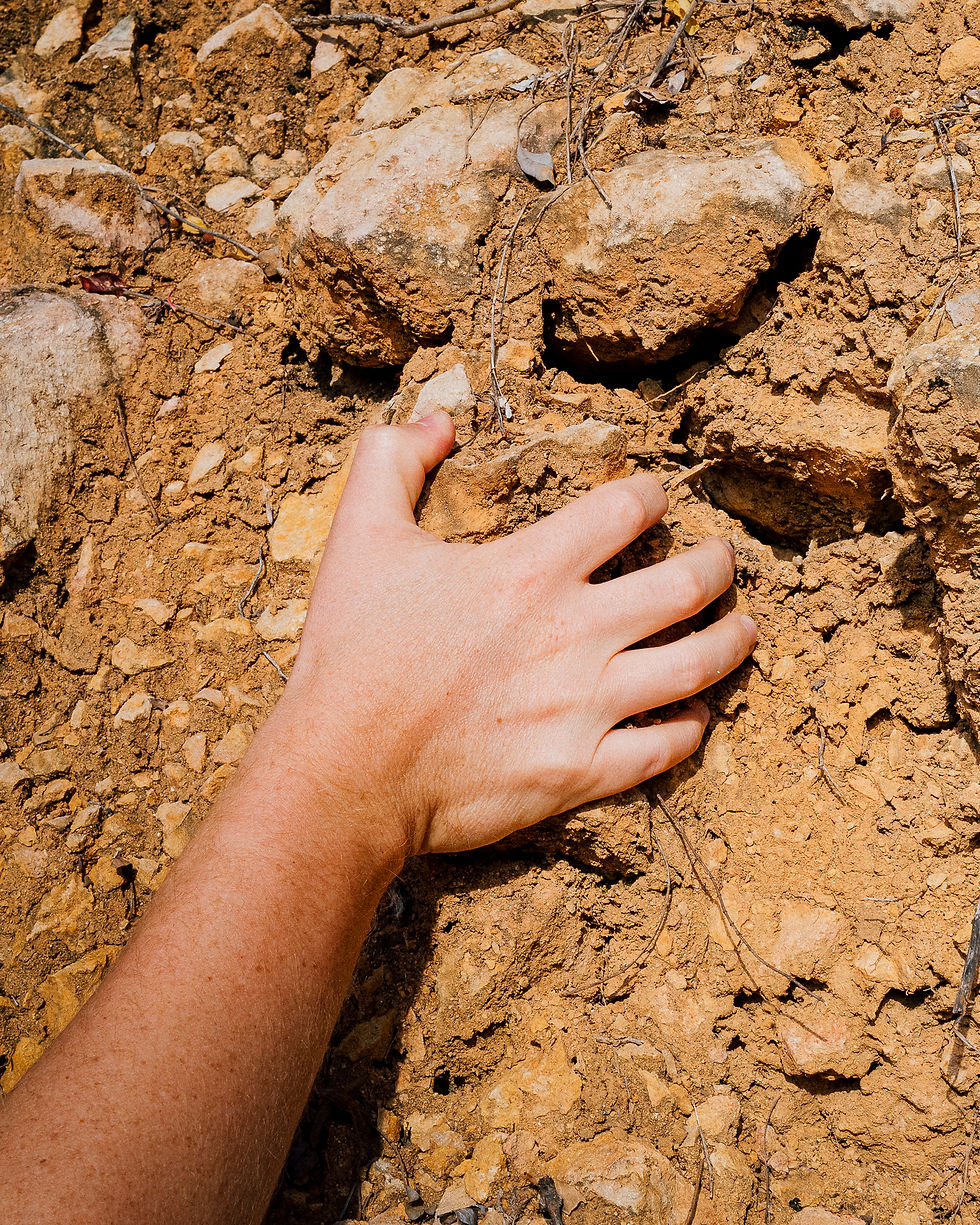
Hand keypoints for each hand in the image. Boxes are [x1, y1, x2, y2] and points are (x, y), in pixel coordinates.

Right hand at [261, 411, 754, 858]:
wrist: (343, 773)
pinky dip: (691, 728)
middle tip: (722, 560)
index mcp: (532, 569)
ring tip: (744, 627)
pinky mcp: (581, 772)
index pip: (626, 509)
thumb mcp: (358, 538)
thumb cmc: (351, 655)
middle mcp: (576, 633)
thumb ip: (392, 461)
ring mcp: (586, 706)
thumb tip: (436, 420)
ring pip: (698, 666)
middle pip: (688, 583)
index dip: (649, 493)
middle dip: (717, 564)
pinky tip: (697, 716)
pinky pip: (664, 748)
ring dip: (732, 640)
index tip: (653, 497)